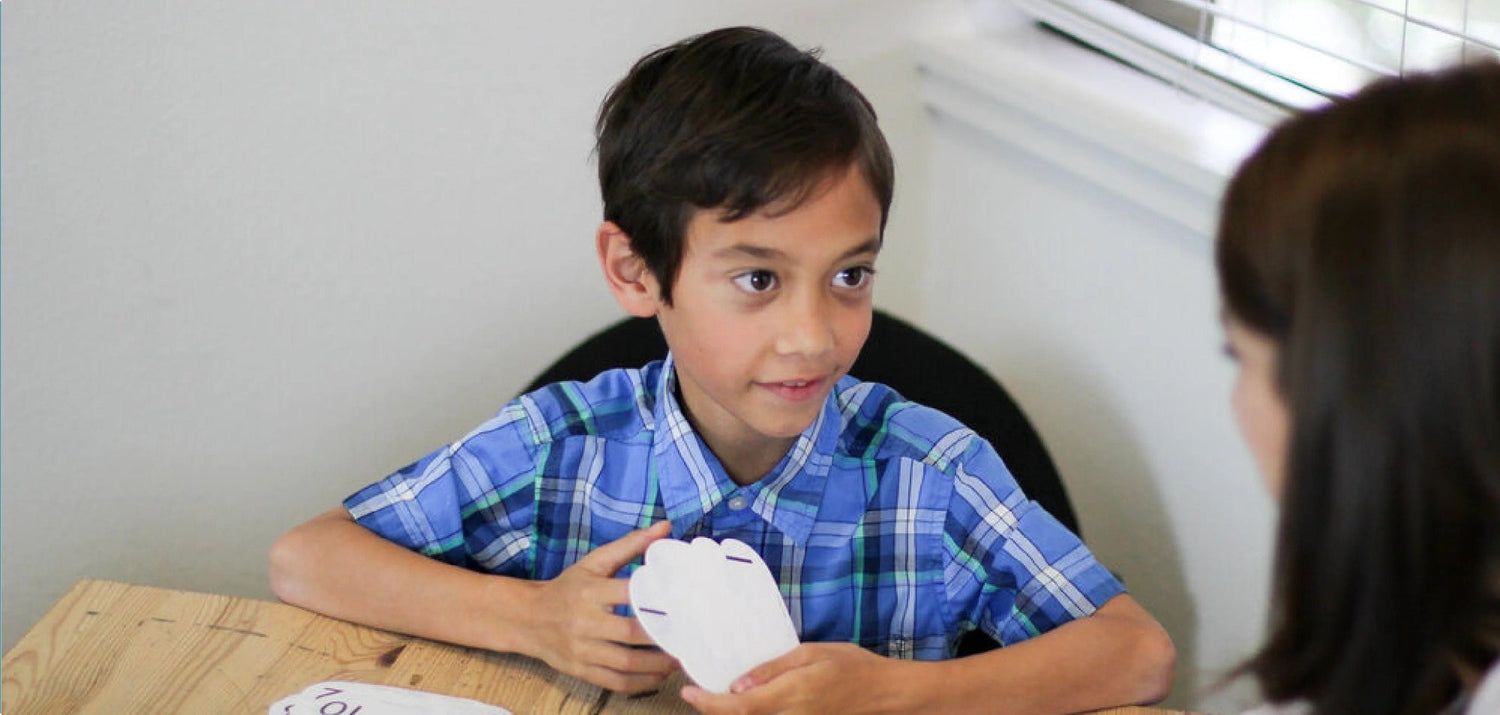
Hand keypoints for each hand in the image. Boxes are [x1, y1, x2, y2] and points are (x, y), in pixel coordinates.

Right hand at [521, 521, 677, 692]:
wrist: (527, 619)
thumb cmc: (568, 588)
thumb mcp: (594, 563)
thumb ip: (630, 545)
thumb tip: (665, 526)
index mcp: (590, 591)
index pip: (627, 594)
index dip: (657, 599)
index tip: (684, 603)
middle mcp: (584, 621)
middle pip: (629, 632)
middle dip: (662, 637)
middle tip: (689, 637)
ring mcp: (581, 649)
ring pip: (625, 662)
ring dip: (656, 665)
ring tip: (679, 659)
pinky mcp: (580, 670)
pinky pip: (614, 682)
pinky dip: (640, 683)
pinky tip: (658, 676)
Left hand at [680, 642, 896, 713]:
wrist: (883, 692)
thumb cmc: (851, 665)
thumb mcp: (810, 653)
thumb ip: (772, 669)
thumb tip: (738, 684)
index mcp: (791, 695)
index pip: (739, 707)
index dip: (709, 703)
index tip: (688, 692)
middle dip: (715, 711)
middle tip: (699, 693)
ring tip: (719, 699)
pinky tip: (747, 705)